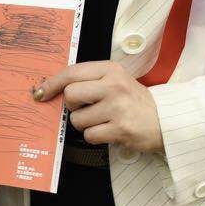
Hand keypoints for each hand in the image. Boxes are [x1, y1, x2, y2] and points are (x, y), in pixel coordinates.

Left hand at [34, 61, 163, 153]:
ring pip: (77, 119)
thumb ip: (89, 80)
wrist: (164, 120)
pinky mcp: (120, 129)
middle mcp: (113, 85)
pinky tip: (108, 131)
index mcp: (110, 69)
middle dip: (71, 106)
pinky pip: (90, 135)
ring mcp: (117, 107)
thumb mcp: (115, 79)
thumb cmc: (133, 100)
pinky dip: (95, 136)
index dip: (52, 83)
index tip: (40, 92)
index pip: (71, 72)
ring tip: (101, 120)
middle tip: (84, 108)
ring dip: (84, 124)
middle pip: (70, 95)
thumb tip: (53, 88)